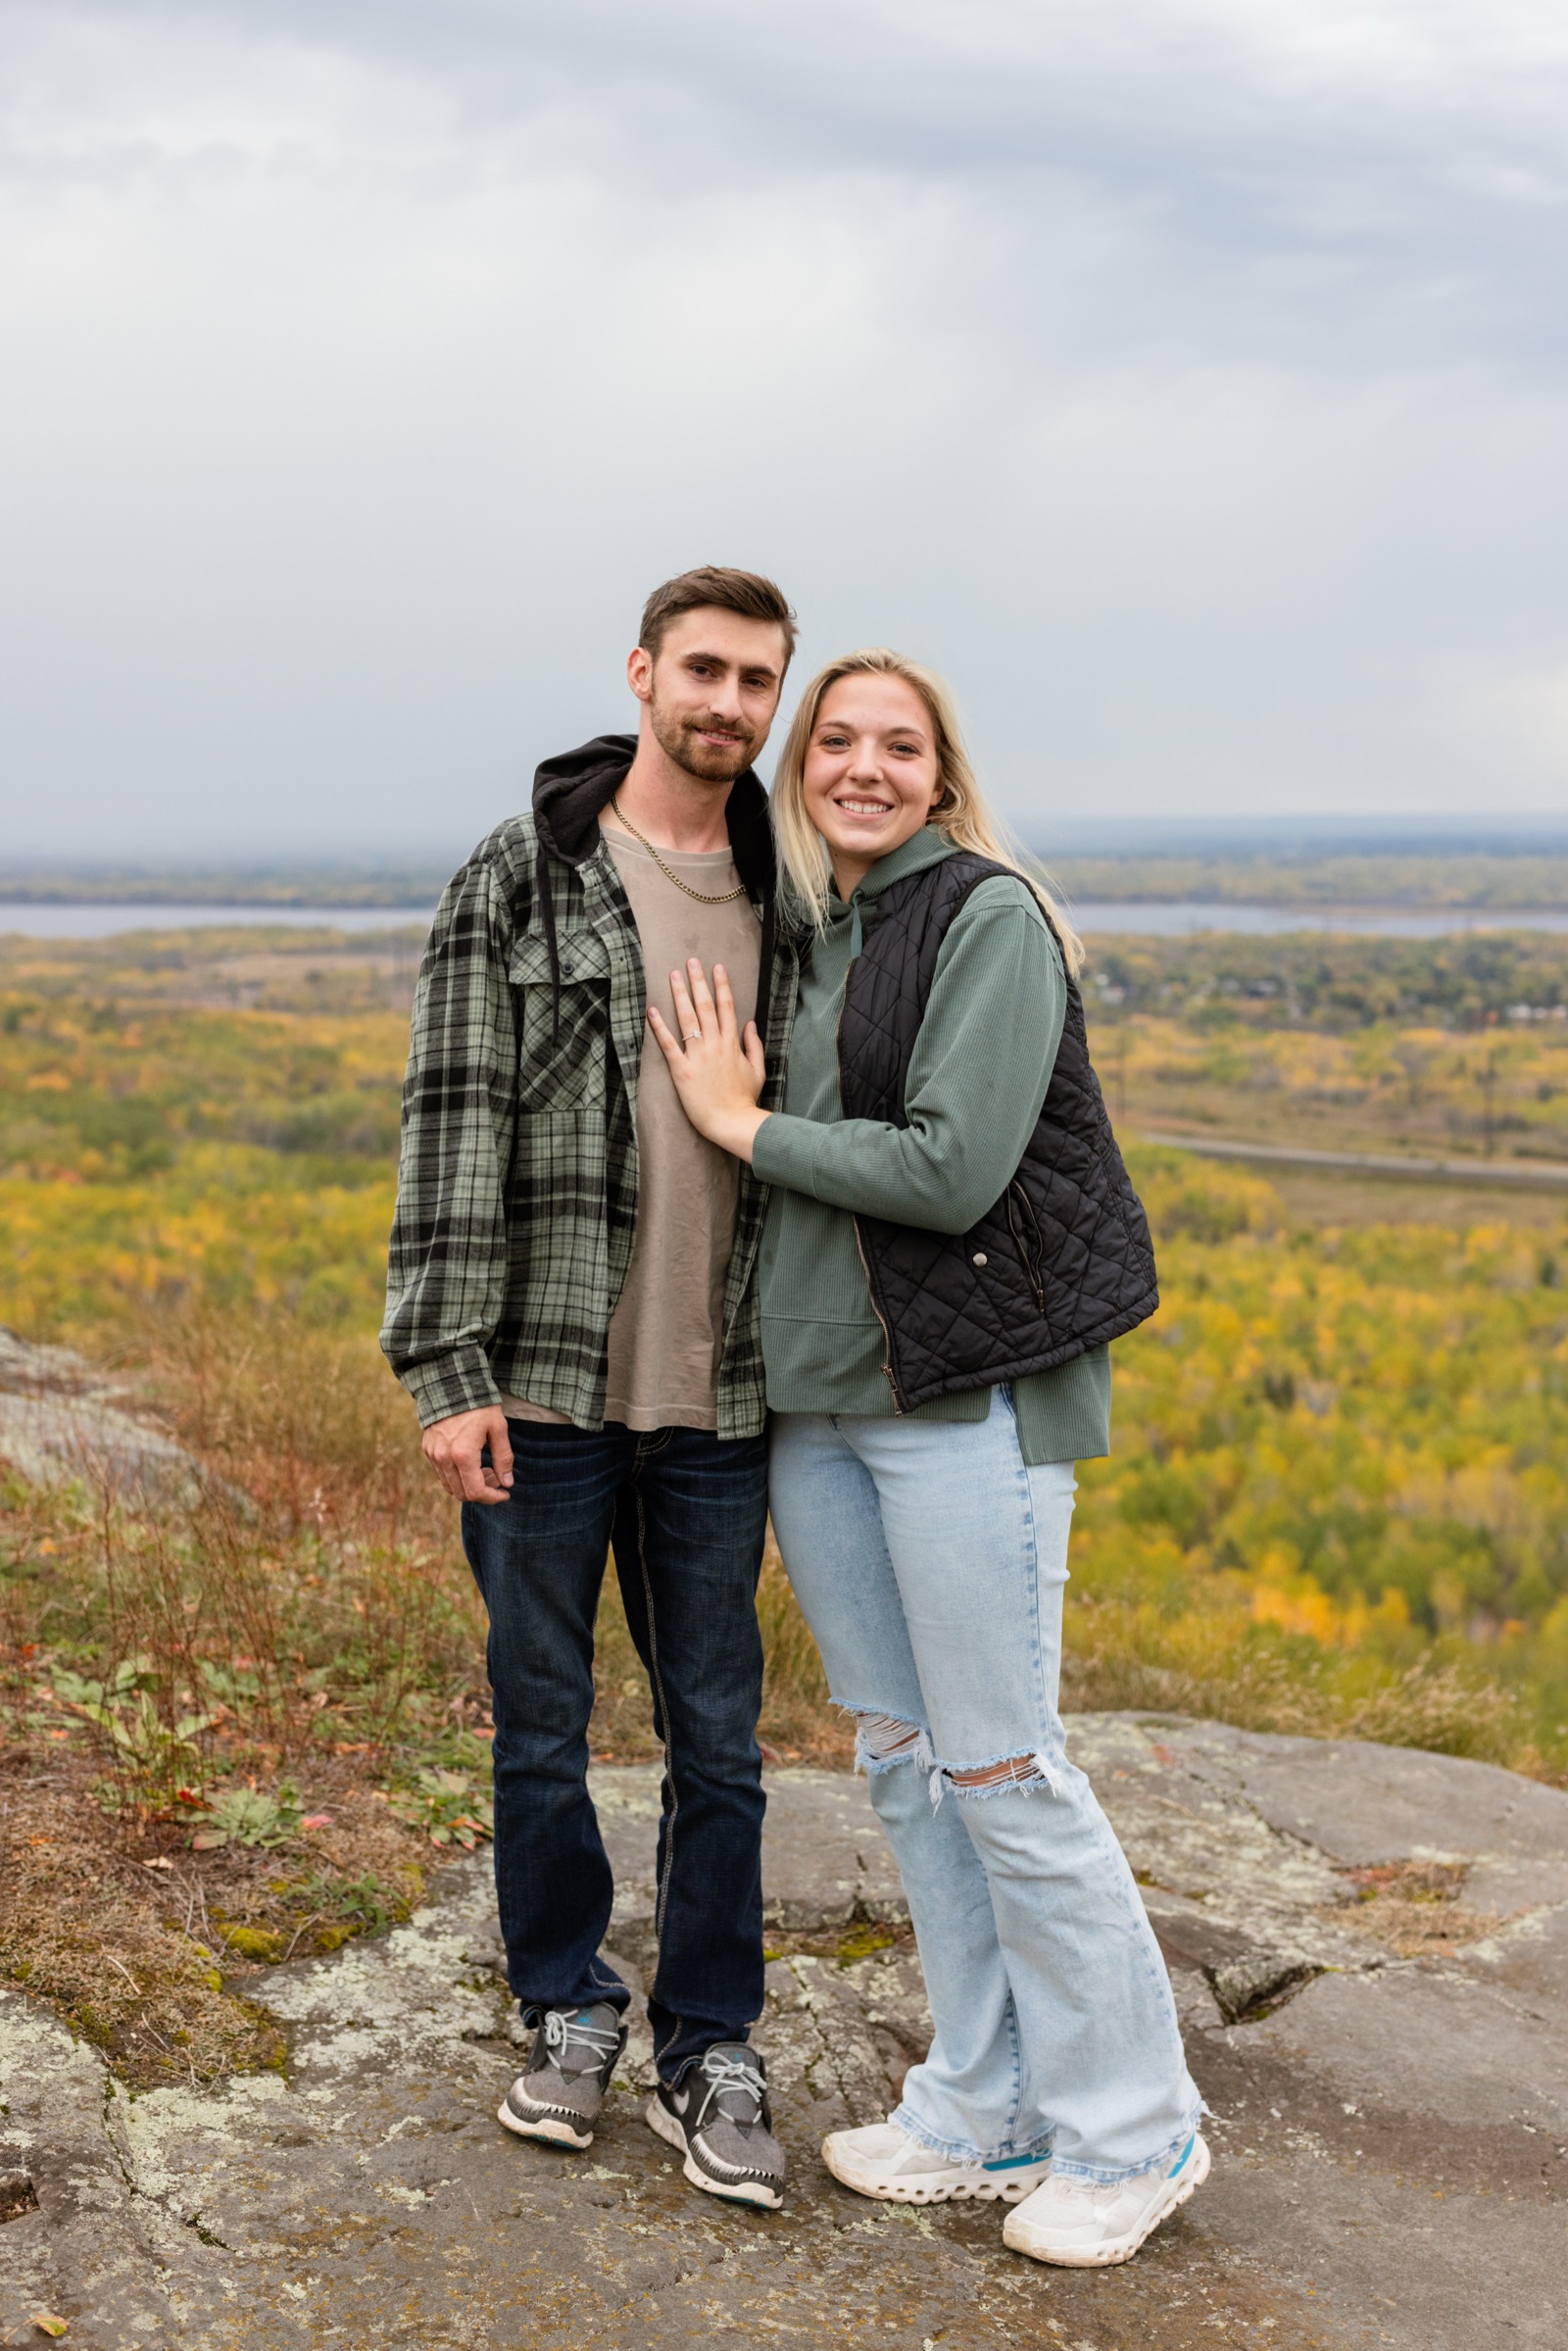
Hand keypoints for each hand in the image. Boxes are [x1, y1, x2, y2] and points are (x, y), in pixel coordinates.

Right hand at [422, 1405, 513, 1503]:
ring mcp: (433, 1455)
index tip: (505, 1493)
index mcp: (463, 1455)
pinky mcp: (428, 1449)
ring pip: (450, 1486)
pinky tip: (469, 1463)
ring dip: (468, 1485)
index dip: (492, 1498)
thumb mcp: (498, 1428)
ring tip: (484, 1469)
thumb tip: (507, 1483)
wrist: (451, 1384)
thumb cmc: (479, 1405)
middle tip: (496, 1477)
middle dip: (482, 1492)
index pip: (476, 1492)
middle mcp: (444, 1459)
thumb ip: (503, 1458)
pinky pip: (441, 1474)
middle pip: (462, 1494)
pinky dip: (456, 1477)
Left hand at [647, 959, 770, 1160]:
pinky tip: (652, 1011)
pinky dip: (659, 1027)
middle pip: (706, 1006)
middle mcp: (715, 1044)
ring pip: (688, 1018)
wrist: (732, 1122)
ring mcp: (697, 1056)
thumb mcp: (757, 1070)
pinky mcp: (682, 1070)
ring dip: (680, 995)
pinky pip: (668, 1044)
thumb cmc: (744, 1099)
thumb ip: (753, 1046)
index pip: (727, 1007)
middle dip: (698, 981)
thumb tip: (750, 1024)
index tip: (717, 967)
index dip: (722, 985)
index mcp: (732, 1044)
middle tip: (691, 961)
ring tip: (673, 975)